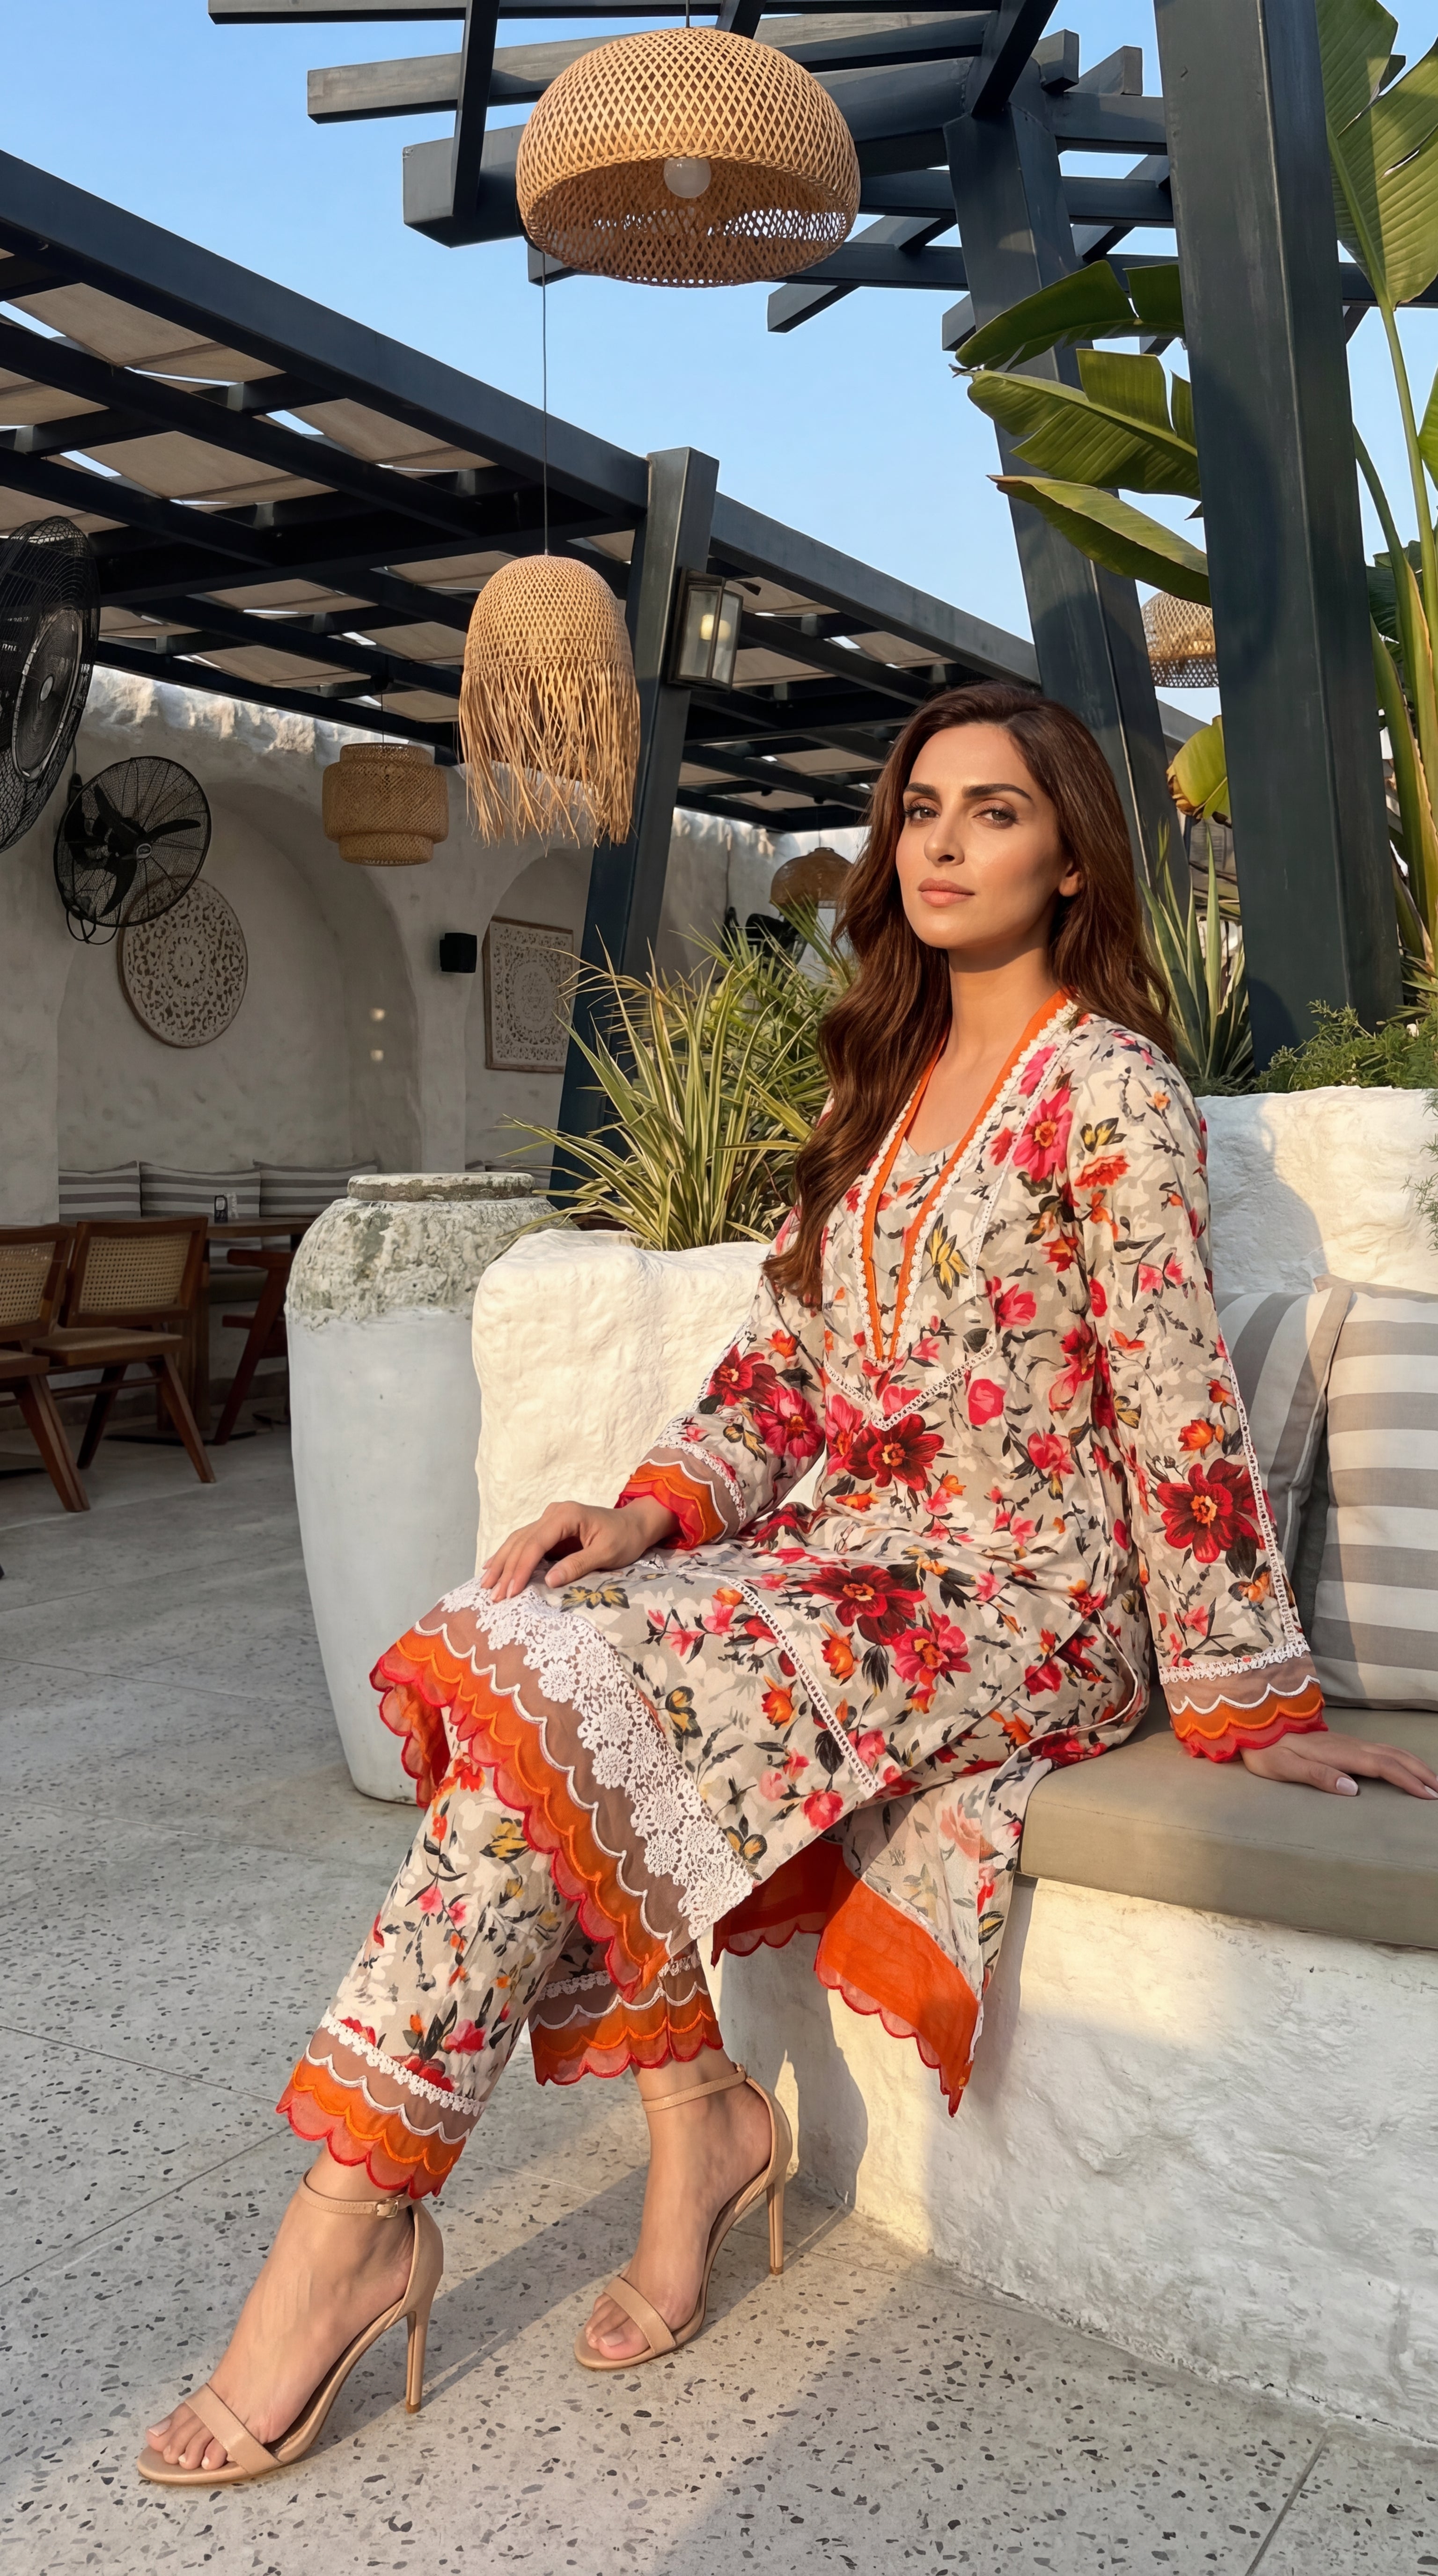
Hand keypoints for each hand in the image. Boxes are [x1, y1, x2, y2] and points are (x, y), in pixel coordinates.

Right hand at [481, 1496, 677, 1600]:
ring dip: (502, 1562)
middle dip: (506, 1569)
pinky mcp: (550, 1529)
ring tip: (485, 1583)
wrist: (635, 1524)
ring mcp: (550, 1519)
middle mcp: (553, 1513)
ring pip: (518, 1540)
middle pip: (522, 1542)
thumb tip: (550, 1581)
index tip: (511, 1591)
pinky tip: (492, 1566)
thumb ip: (578, 1565)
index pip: (535, 1543)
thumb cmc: (625, 1538)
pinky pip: (525, 1542)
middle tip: (492, 1595)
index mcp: (566, 1515)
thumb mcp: (607, 1554)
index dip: (522, 1568)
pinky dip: (509, 1555)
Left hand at [1240, 1729, 1437, 1798]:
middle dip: (1420, 1773)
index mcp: (1338, 1753)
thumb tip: (1352, 1789)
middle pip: (1394, 1757)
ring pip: (1390, 1751)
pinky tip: (1405, 1767)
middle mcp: (1348, 1745)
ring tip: (1432, 1781)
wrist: (1255, 1727)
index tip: (1427, 1795)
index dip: (1407, 1780)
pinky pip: (1381, 1751)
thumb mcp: (1285, 1767)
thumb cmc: (1267, 1752)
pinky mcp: (1344, 1744)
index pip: (1382, 1767)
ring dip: (1414, 1764)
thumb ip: (1318, 1776)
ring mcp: (1348, 1742)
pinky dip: (1401, 1759)